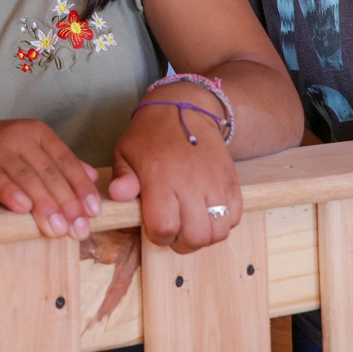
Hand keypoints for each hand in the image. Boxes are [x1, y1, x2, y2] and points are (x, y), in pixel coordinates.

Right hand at [0, 120, 101, 238]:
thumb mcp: (29, 151)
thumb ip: (59, 163)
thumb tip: (93, 176)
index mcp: (38, 132)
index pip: (66, 162)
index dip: (81, 188)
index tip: (94, 213)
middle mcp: (19, 136)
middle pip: (49, 173)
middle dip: (67, 203)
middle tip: (79, 230)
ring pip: (27, 178)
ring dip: (45, 205)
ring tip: (57, 229)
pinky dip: (10, 193)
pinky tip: (22, 208)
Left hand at [108, 102, 241, 253]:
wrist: (184, 108)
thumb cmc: (150, 135)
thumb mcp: (126, 152)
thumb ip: (122, 178)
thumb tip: (118, 196)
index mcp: (160, 178)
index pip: (164, 227)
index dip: (158, 236)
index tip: (154, 227)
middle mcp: (190, 183)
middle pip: (195, 235)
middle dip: (182, 242)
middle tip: (174, 231)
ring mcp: (215, 183)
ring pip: (218, 231)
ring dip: (204, 236)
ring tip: (191, 224)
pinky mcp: (231, 181)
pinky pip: (234, 217)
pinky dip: (222, 222)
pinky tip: (207, 213)